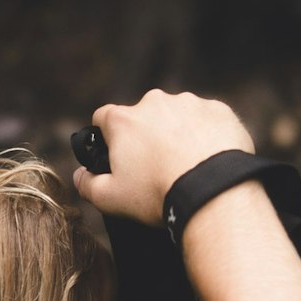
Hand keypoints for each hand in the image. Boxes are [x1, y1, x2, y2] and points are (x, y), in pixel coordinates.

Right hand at [70, 91, 254, 226]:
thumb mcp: (110, 199)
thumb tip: (81, 175)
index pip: (103, 118)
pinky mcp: (219, 111)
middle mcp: (155, 102)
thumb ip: (87, 185)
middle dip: (146, 137)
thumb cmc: (158, 194)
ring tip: (187, 165)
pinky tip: (209, 159)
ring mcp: (190, 103)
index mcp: (124, 120)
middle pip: (143, 116)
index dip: (106, 136)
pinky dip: (207, 135)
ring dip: (178, 133)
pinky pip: (208, 120)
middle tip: (156, 168)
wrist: (213, 193)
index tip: (116, 154)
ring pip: (177, 116)